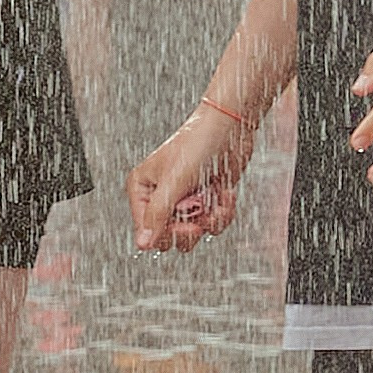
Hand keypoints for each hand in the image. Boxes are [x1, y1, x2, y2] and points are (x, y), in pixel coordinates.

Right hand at [128, 101, 255, 252]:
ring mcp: (184, 201)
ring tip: (214, 197)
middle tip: (200, 210)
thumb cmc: (197, 143)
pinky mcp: (204, 201)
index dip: (168, 232)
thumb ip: (157, 215)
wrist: (230, 129)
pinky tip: (223, 193)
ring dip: (210, 219)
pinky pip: (211, 225)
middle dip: (191, 226)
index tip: (187, 223)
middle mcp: (160, 197)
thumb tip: (143, 244)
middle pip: (170, 238)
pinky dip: (222, 212)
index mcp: (142, 189)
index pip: (147, 231)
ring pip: (193, 234)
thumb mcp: (174, 181)